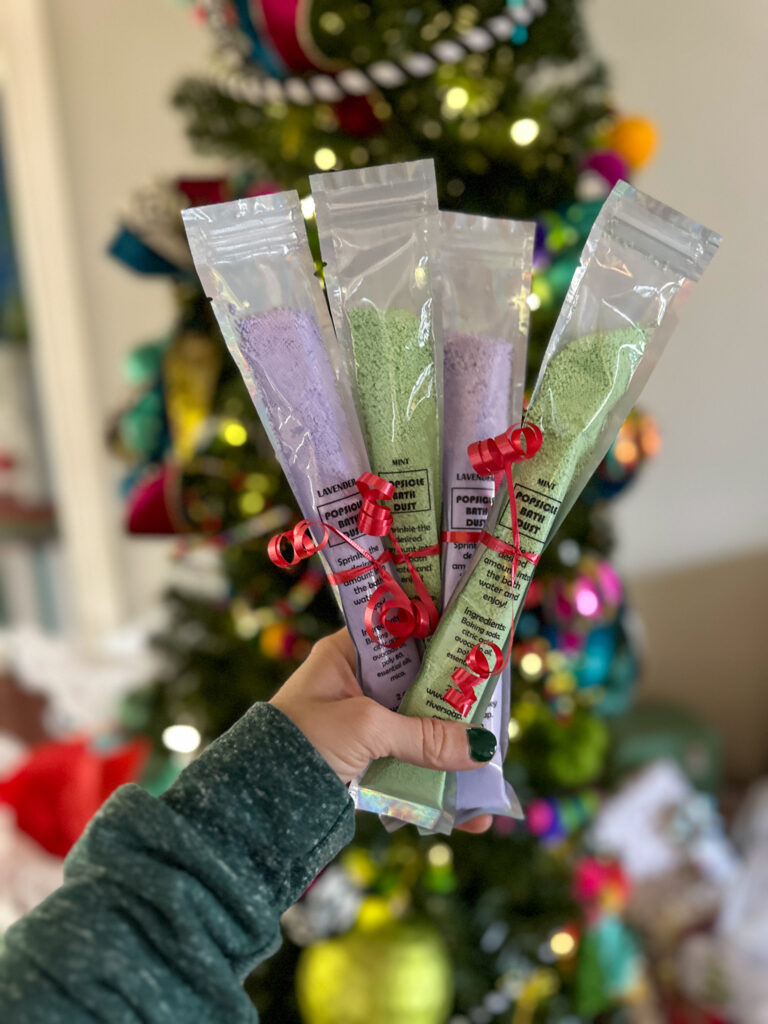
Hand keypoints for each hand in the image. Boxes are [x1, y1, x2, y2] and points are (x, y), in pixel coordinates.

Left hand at [270, 629, 493, 832]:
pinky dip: (437, 787)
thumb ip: (423, 735)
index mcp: (347, 656)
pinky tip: (467, 813)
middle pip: (421, 688)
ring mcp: (363, 725)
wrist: (255, 804)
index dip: (442, 639)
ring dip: (453, 752)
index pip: (404, 633)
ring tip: (490, 774)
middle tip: (500, 713)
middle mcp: (357, 685)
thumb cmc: (300, 742)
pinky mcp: (366, 764)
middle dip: (459, 706)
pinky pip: (410, 768)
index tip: (482, 645)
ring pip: (420, 731)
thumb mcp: (365, 728)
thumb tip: (480, 748)